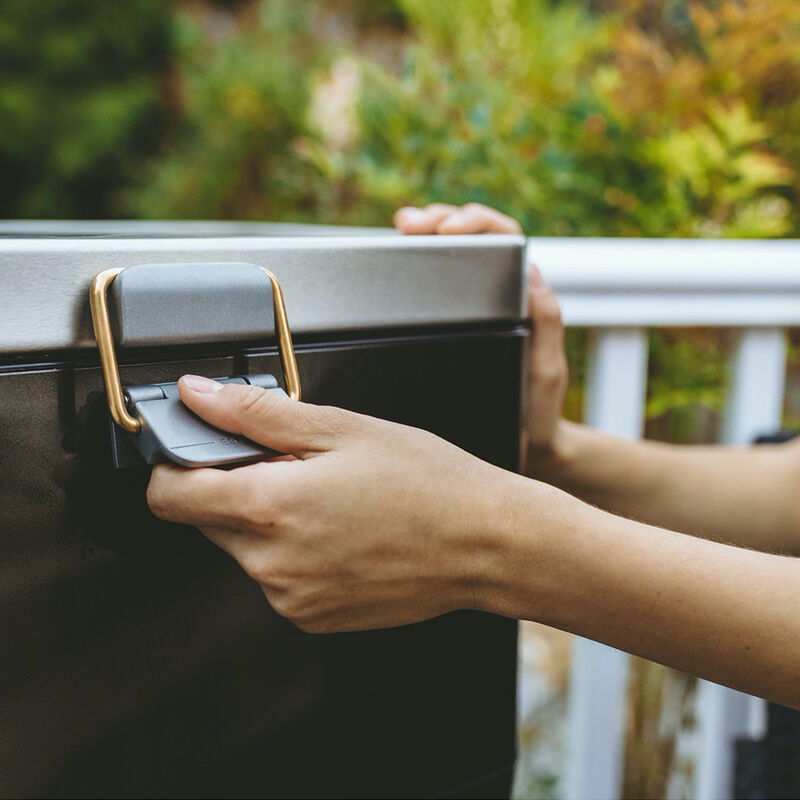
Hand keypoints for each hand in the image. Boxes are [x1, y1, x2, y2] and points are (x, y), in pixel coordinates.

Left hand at [147, 376, 518, 632]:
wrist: (484, 543)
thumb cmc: (428, 482)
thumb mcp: (342, 428)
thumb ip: (256, 413)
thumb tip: (198, 396)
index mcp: (270, 506)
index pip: (169, 495)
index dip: (178, 464)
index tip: (206, 449)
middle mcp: (271, 563)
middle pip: (208, 519)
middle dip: (238, 487)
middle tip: (296, 466)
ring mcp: (291, 597)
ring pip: (244, 549)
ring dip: (269, 520)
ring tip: (331, 500)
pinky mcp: (313, 617)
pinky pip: (277, 578)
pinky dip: (294, 552)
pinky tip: (342, 531)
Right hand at [393, 201, 567, 457]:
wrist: (525, 442)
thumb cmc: (537, 410)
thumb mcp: (546, 370)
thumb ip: (547, 323)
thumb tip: (533, 273)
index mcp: (526, 296)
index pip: (505, 239)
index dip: (476, 223)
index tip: (447, 229)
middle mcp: (502, 294)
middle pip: (474, 237)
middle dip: (442, 218)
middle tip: (409, 224)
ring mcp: (477, 307)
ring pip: (452, 252)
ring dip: (427, 231)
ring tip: (402, 226)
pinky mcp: (456, 322)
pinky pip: (437, 280)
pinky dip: (416, 260)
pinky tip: (397, 254)